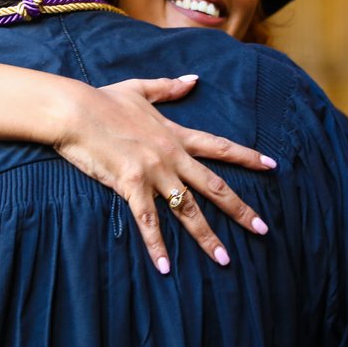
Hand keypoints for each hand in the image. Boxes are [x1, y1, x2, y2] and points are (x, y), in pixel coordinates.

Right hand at [55, 75, 275, 273]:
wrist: (75, 110)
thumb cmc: (101, 99)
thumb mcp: (139, 89)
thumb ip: (168, 86)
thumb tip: (193, 78)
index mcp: (175, 135)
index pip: (219, 147)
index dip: (247, 157)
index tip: (272, 166)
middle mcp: (171, 156)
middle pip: (214, 186)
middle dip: (240, 209)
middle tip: (262, 229)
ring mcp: (153, 172)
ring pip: (188, 210)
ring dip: (207, 236)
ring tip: (225, 259)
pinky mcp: (130, 184)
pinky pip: (148, 220)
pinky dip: (157, 245)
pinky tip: (165, 268)